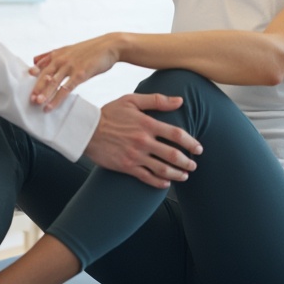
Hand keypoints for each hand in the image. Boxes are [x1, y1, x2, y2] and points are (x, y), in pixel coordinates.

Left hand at [30, 35, 120, 109]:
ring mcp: (70, 67)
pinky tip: (51, 106)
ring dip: (44, 94)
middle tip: (28, 99)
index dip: (32, 76)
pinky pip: (66, 89)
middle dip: (35, 88)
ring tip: (37, 104)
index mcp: (58, 54)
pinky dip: (57, 99)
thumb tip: (34, 60)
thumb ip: (50, 55)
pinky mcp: (80, 74)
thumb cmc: (90, 49)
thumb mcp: (68, 49)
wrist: (110, 46)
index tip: (22, 85)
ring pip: (53, 83)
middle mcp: (61, 59)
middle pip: (44, 75)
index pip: (40, 65)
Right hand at [84, 93, 201, 188]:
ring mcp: (135, 155)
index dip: (191, 143)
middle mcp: (144, 141)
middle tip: (194, 165)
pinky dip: (159, 182)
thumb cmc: (109, 113)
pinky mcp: (126, 166)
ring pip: (162, 169)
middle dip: (187, 162)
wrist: (85, 130)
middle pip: (173, 155)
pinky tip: (166, 184)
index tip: (198, 148)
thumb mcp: (132, 100)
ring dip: (177, 174)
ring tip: (185, 176)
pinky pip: (147, 177)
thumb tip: (180, 100)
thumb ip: (157, 100)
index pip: (177, 134)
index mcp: (147, 124)